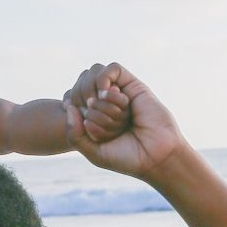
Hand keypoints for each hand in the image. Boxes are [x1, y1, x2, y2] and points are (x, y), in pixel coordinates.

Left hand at [63, 63, 184, 177]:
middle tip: (102, 122)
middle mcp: (107, 105)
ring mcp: (120, 94)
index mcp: (96, 119)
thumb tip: (70, 107)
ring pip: (95, 77)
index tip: (79, 120)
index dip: (70, 104)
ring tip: (109, 111)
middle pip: (82, 89)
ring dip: (97, 94)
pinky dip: (104, 78)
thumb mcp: (94, 152)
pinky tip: (107, 93)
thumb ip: (75, 134)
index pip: (72, 99)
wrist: (156, 157)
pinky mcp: (134, 86)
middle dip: (89, 107)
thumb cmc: (127, 158)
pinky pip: (113, 69)